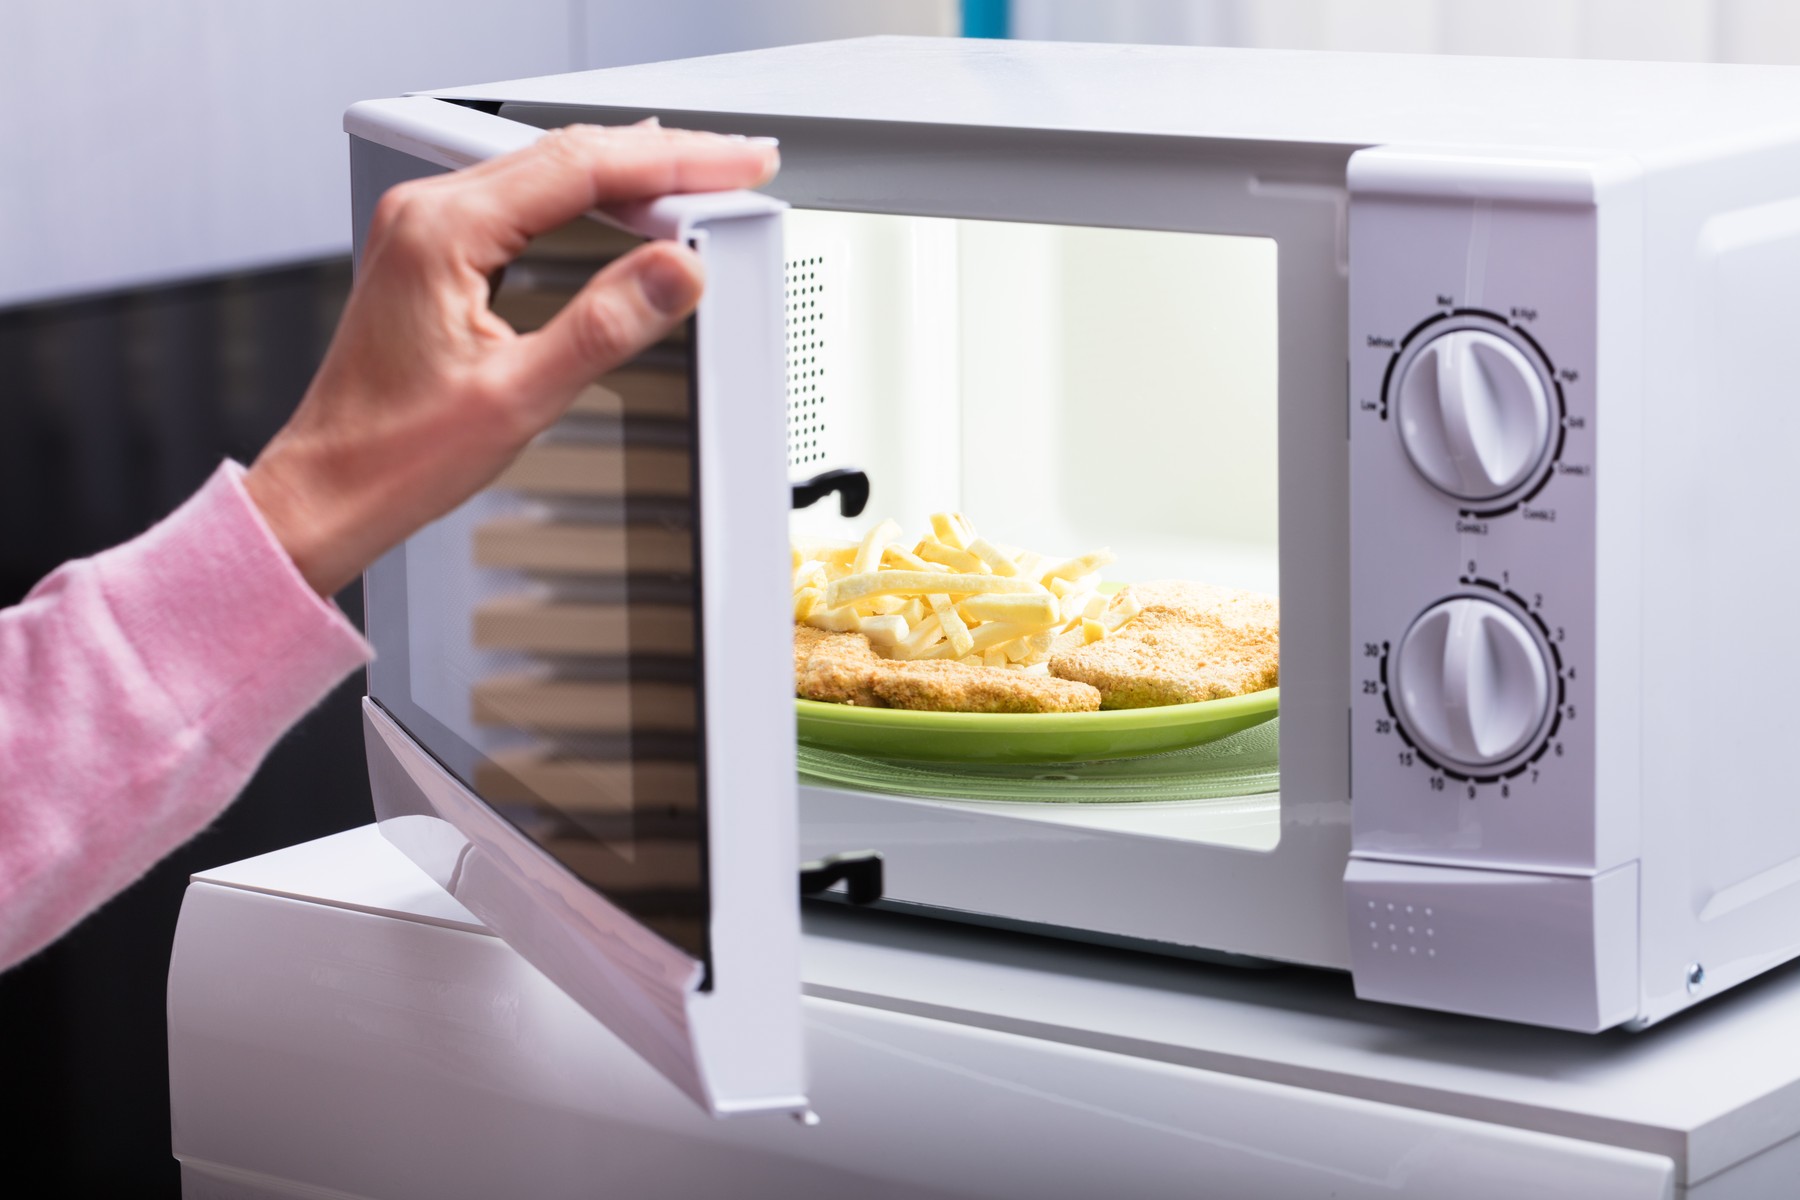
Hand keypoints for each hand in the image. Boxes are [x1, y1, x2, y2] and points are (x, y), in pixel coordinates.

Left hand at [244, 123, 779, 595]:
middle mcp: (427, 215)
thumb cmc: (393, 456)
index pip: (582, 168)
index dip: (674, 162)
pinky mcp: (434, 252)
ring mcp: (426, 229)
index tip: (734, 163)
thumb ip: (604, 327)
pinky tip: (627, 209)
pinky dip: (589, 198)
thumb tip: (675, 273)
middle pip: (568, 153)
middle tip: (737, 165)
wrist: (328, 492)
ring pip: (548, 170)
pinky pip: (526, 199)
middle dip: (663, 157)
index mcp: (441, 233)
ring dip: (629, 173)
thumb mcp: (519, 397)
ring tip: (700, 178)